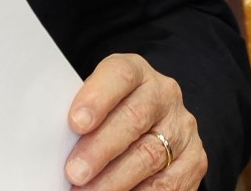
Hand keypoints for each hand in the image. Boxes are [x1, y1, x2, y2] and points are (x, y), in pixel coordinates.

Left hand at [64, 54, 204, 190]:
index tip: (75, 123)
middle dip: (101, 149)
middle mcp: (164, 95)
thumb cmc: (107, 109)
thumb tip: (55, 141)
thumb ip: (82, 113)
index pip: (119, 76)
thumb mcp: (95, 99)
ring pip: (150, 155)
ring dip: (116, 179)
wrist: (151, 119)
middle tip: (74, 172)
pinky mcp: (195, 160)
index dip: (97, 98)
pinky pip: (170, 183)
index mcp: (135, 71)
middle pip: (134, 119)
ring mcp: (182, 128)